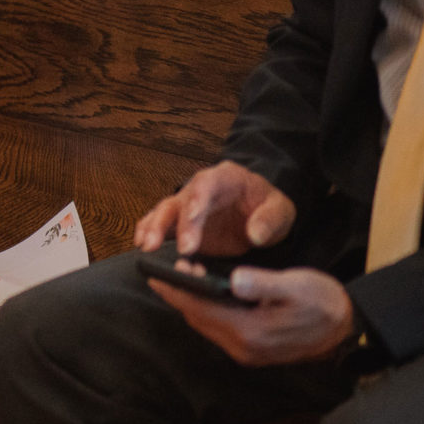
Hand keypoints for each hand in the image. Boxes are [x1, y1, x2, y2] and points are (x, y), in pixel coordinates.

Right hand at [135, 161, 296, 256]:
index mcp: (225, 177)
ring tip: (146, 246)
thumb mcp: (281, 210)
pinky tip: (142, 244)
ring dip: (154, 228)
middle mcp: (200, 188)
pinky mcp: (181, 223)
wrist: (261, 213)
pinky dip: (148, 231)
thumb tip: (255, 234)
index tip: (193, 219)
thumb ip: (270, 220)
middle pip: (181, 200)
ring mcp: (188, 205)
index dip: (197, 200)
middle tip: (174, 246)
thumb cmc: (268, 207)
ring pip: (165, 211)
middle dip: (174, 222)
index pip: (206, 184)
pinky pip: (160, 223)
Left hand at [147, 265, 355, 365]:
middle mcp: (244, 348)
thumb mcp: (296, 285)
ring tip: (185, 276)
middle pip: (198, 319)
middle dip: (180, 295)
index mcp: (251, 331)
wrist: (347, 328)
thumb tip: (234, 279)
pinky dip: (207, 311)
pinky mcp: (252, 351)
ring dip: (193, 303)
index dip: (176, 291)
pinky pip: (218, 330)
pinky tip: (206, 294)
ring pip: (206, 325)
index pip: (201, 309)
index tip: (154, 275)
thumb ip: (263, 283)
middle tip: (168, 269)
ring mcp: (247, 353)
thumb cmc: (323, 301)